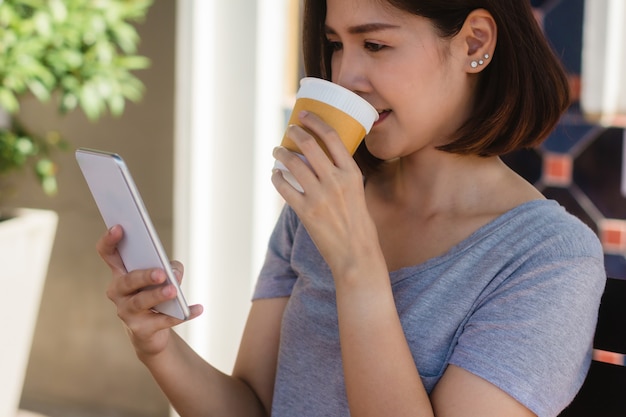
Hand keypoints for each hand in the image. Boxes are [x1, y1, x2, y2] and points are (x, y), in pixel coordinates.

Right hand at [96, 225, 202, 358]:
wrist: (152, 332)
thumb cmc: (156, 294)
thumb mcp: (165, 276)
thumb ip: (171, 268)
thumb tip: (174, 274)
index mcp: (121, 273)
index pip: (108, 253)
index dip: (109, 240)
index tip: (119, 227)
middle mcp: (118, 292)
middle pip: (128, 280)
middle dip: (144, 276)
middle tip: (161, 273)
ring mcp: (127, 312)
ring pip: (141, 302)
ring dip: (159, 295)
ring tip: (174, 291)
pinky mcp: (140, 330)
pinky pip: (163, 321)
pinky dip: (182, 315)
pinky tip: (198, 309)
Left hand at [271, 111, 381, 277]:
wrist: (356, 254)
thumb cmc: (359, 224)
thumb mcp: (358, 192)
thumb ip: (342, 176)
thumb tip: (321, 161)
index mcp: (352, 173)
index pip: (332, 137)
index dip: (315, 122)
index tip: (304, 115)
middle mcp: (336, 181)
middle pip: (309, 145)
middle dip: (294, 133)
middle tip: (288, 131)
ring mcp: (319, 196)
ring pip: (293, 163)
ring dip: (281, 153)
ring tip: (277, 151)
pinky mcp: (305, 212)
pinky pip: (284, 187)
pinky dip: (276, 177)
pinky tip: (275, 175)